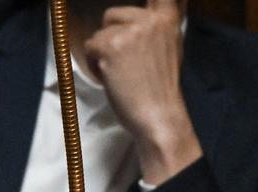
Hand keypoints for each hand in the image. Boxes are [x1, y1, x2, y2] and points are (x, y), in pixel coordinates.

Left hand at [83, 0, 201, 184]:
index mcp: (167, 19)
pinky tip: (111, 79)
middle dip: (110, 38)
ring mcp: (132, 31)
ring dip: (101, 54)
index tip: (129, 17)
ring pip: (98, 35)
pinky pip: (90, 47)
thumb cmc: (159, 89)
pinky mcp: (112, 45)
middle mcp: (151, 19)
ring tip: (120, 74)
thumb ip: (156, 28)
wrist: (158, 115)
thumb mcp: (168, 48)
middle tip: (124, 65)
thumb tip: (148, 11)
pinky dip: (94, 65)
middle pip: (112, 14)